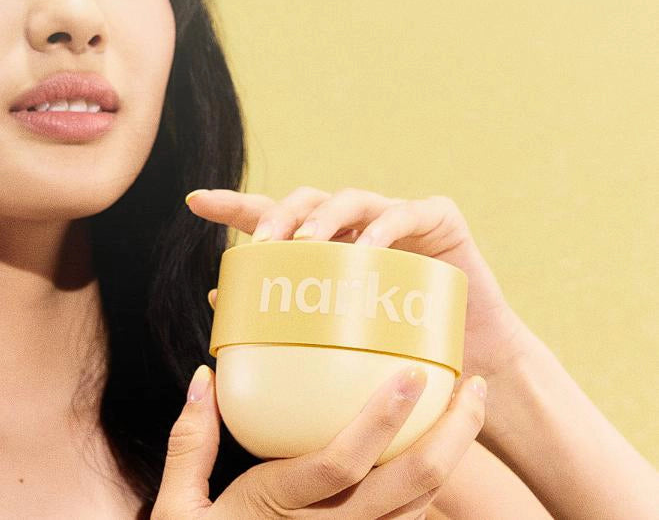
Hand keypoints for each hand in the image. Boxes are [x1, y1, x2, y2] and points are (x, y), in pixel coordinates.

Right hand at [152, 363, 486, 518]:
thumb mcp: (178, 512)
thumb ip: (190, 443)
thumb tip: (204, 378)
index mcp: (279, 508)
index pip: (342, 462)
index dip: (382, 419)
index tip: (413, 374)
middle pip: (409, 485)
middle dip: (452, 434)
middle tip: (472, 386)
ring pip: (421, 507)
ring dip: (454, 457)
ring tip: (467, 409)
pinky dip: (433, 487)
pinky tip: (440, 450)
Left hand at [186, 186, 535, 380]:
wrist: (468, 367)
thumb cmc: (399, 355)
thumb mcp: (335, 335)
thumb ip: (283, 314)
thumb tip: (220, 298)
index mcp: (331, 247)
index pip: (277, 220)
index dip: (235, 205)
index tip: (194, 201)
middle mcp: (358, 225)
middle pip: (308, 201)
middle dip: (279, 213)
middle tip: (259, 242)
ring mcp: (397, 216)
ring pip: (350, 198)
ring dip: (324, 216)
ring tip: (303, 243)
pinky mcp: (438, 218)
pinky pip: (405, 211)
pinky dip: (382, 226)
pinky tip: (364, 248)